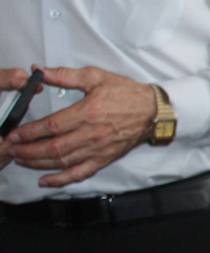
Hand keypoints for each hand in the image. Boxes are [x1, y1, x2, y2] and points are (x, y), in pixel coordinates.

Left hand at [4, 65, 155, 186]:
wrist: (153, 111)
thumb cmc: (126, 93)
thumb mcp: (95, 76)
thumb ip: (65, 75)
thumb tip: (39, 71)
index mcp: (88, 112)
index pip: (51, 126)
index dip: (29, 132)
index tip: (14, 134)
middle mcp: (92, 134)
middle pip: (53, 147)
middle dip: (28, 150)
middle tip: (11, 149)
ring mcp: (98, 149)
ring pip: (63, 161)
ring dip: (38, 163)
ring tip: (21, 160)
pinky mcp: (104, 159)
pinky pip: (80, 173)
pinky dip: (62, 179)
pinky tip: (45, 180)